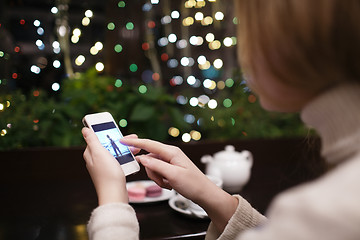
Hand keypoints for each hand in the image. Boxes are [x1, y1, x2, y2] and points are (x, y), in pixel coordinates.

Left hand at [82, 127, 127, 204]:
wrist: (115, 194)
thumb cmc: (107, 174)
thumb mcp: (99, 153)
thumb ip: (92, 140)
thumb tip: (85, 130)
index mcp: (91, 154)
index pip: (98, 138)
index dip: (107, 133)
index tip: (115, 128)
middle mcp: (96, 160)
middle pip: (108, 145)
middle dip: (120, 141)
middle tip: (133, 138)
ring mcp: (104, 167)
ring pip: (116, 153)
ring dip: (126, 149)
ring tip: (136, 148)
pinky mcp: (112, 173)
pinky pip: (120, 161)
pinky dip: (127, 158)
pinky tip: (134, 158)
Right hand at [120, 137, 238, 231]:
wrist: (204, 193)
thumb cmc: (193, 184)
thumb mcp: (173, 175)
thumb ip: (156, 165)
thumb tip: (142, 158)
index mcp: (172, 152)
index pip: (149, 144)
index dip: (135, 143)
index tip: (123, 140)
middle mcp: (170, 154)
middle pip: (149, 159)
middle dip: (153, 172)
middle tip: (164, 181)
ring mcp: (170, 161)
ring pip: (152, 167)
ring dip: (157, 178)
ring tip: (169, 183)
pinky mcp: (170, 168)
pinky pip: (158, 172)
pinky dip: (161, 180)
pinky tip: (170, 184)